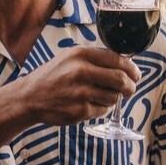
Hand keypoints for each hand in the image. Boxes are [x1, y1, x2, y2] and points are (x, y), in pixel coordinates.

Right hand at [14, 45, 138, 125]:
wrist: (29, 97)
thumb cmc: (52, 77)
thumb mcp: (69, 58)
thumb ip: (95, 58)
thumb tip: (125, 64)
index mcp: (80, 54)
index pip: (117, 60)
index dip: (131, 69)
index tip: (136, 74)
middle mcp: (81, 71)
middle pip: (120, 80)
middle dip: (130, 86)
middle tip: (130, 89)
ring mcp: (80, 92)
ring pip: (113, 97)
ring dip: (113, 98)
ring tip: (100, 95)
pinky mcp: (79, 110)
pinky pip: (102, 110)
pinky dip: (100, 108)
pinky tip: (88, 104)